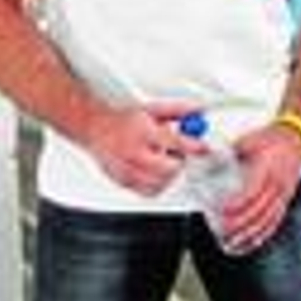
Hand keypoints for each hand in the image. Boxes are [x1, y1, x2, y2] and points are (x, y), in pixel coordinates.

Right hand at [82, 101, 206, 196]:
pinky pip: (150, 191)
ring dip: (168, 173)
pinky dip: (157, 183)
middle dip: (179, 161)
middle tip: (176, 152)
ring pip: (161, 182)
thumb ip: (178, 110)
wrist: (95, 128)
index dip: (194, 146)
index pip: (175, 142)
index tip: (205, 147)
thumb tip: (199, 111)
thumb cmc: (123, 119)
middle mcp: (134, 153)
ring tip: (161, 159)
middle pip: (170, 168)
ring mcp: (127, 170)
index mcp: (142, 132)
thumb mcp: (153, 110)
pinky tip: (153, 170)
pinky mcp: (123, 182)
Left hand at [215, 123, 300, 251]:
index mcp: (267, 169)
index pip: (252, 192)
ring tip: (233, 244)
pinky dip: (263, 234)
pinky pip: (275, 221)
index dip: (236, 205)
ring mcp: (283, 194)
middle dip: (239, 225)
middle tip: (222, 232)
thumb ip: (231, 152)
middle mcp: (277, 184)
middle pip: (259, 211)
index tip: (221, 212)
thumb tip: (210, 161)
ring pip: (267, 220)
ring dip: (249, 235)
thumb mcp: (250, 140)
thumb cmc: (273, 138)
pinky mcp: (286, 200)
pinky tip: (252, 242)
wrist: (297, 137)